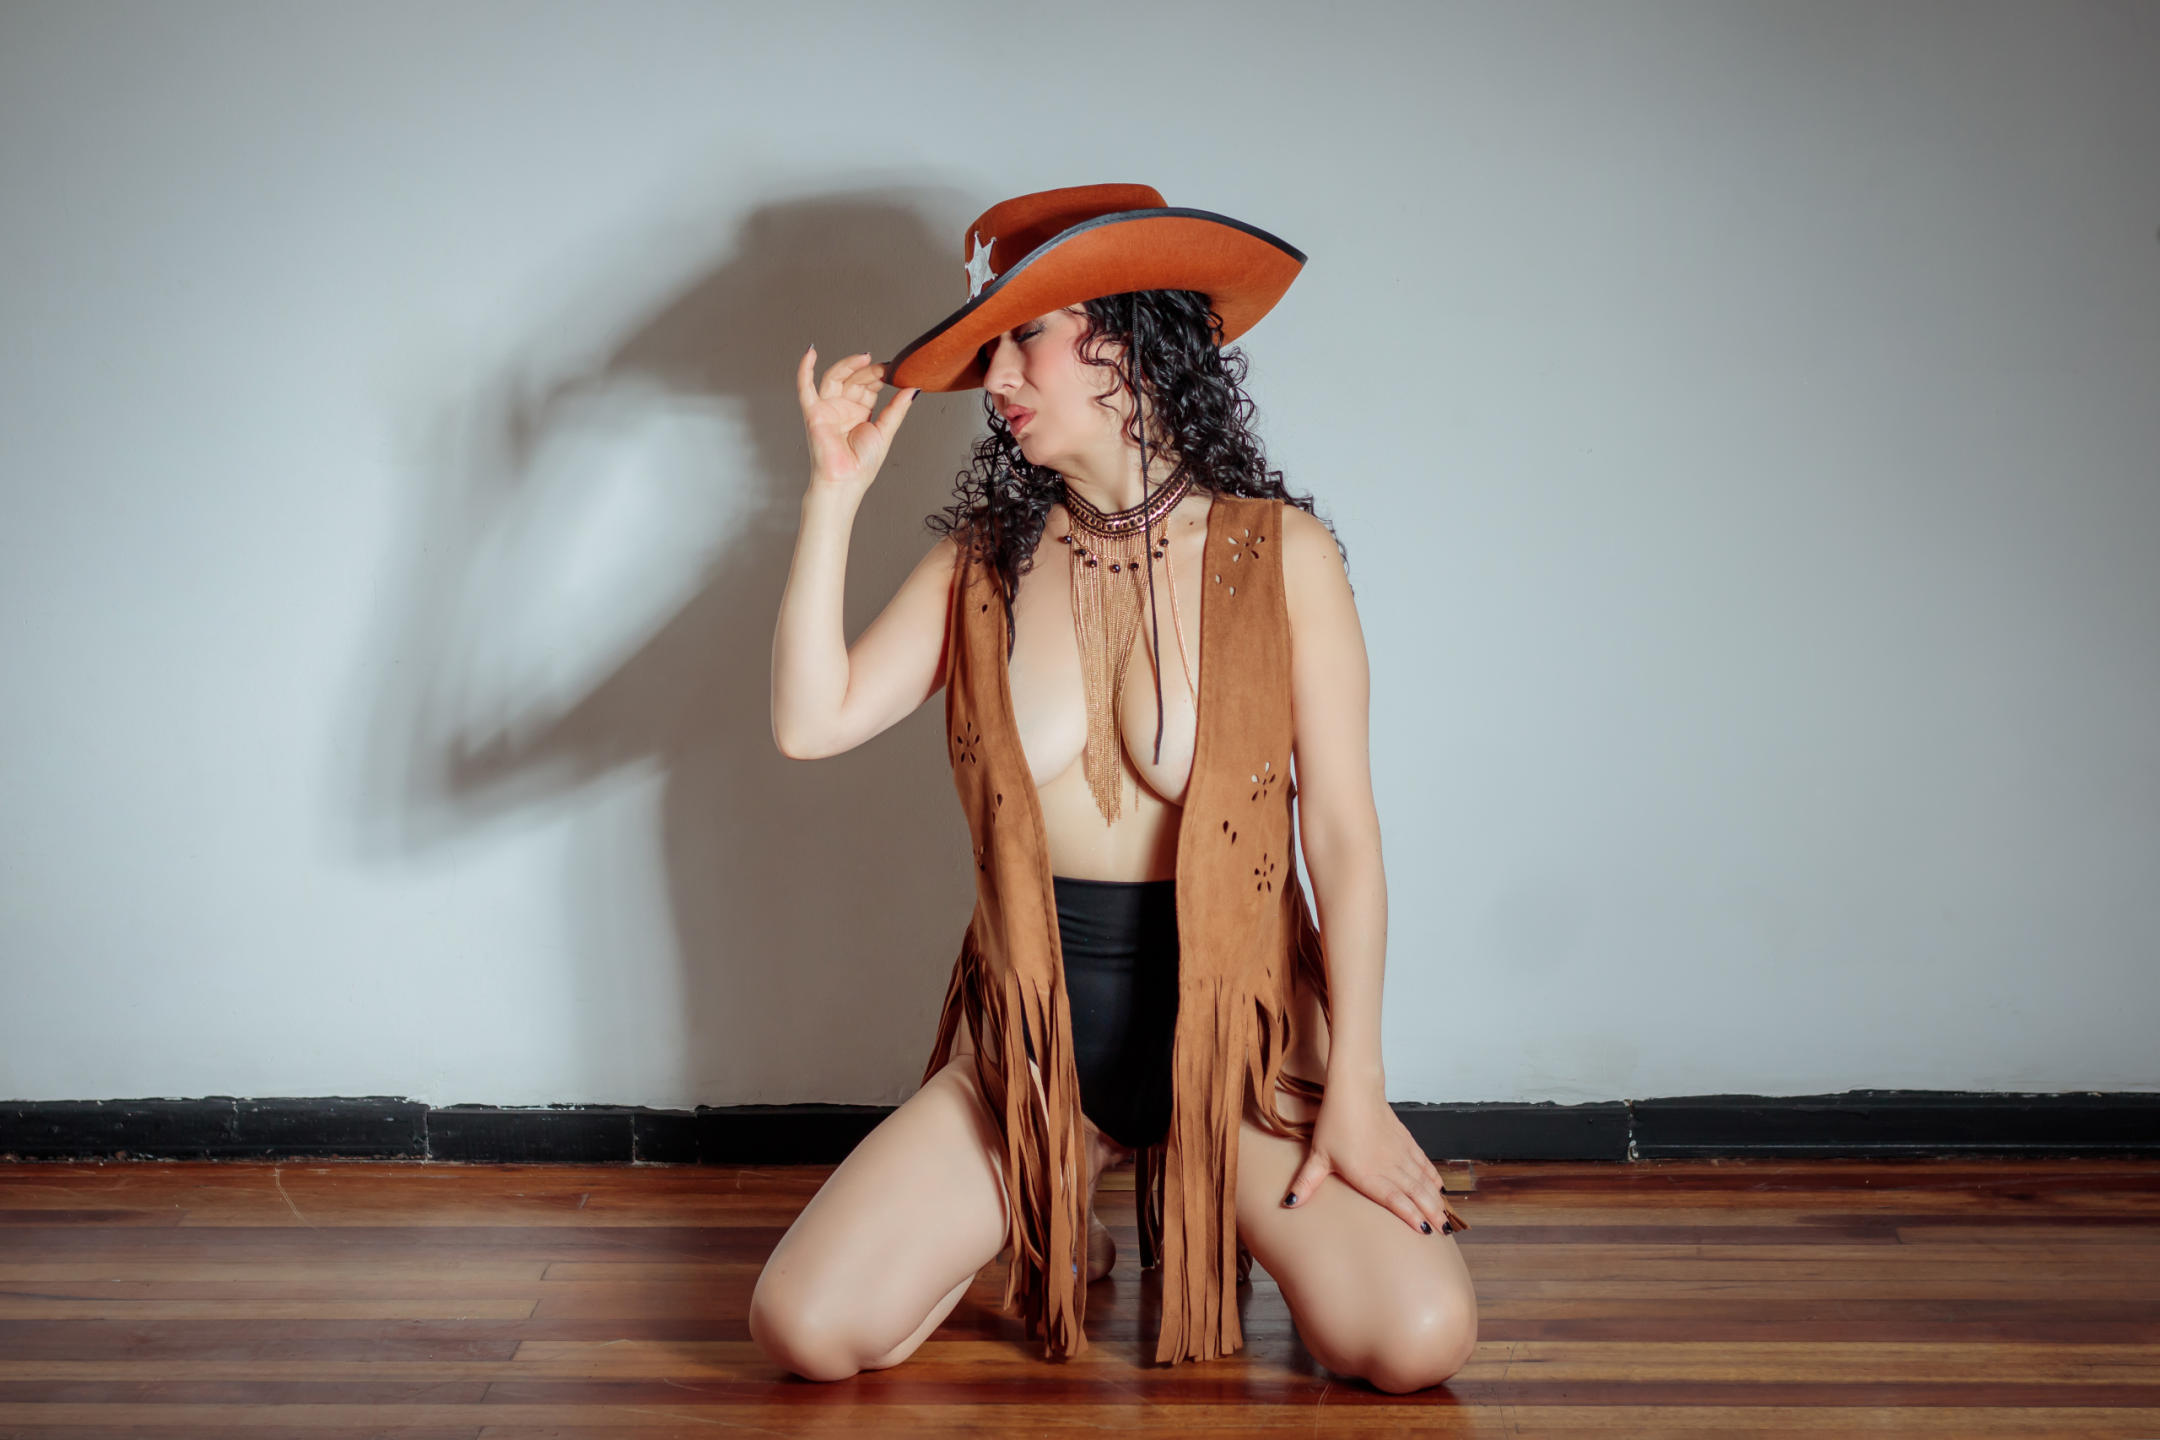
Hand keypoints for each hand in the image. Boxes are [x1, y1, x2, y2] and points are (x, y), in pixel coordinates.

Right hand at [796, 346, 917, 491]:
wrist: (846, 482)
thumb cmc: (862, 465)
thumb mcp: (886, 431)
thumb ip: (897, 409)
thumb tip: (912, 389)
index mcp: (860, 411)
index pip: (868, 385)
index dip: (880, 376)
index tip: (894, 370)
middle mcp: (843, 407)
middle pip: (854, 379)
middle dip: (869, 372)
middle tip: (884, 368)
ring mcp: (827, 408)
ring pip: (836, 378)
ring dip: (849, 365)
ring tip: (865, 359)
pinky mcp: (813, 413)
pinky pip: (805, 388)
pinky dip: (805, 370)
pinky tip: (810, 353)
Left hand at [1281, 1089, 1453, 1235]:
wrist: (1355, 1089)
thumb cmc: (1334, 1122)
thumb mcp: (1317, 1155)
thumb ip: (1306, 1183)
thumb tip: (1288, 1203)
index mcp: (1368, 1174)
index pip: (1395, 1200)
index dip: (1411, 1215)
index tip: (1424, 1231)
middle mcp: (1389, 1166)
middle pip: (1415, 1193)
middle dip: (1431, 1213)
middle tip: (1444, 1232)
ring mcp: (1399, 1153)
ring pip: (1422, 1180)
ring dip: (1435, 1198)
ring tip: (1445, 1216)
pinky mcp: (1404, 1140)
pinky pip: (1422, 1163)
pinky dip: (1432, 1176)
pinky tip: (1438, 1186)